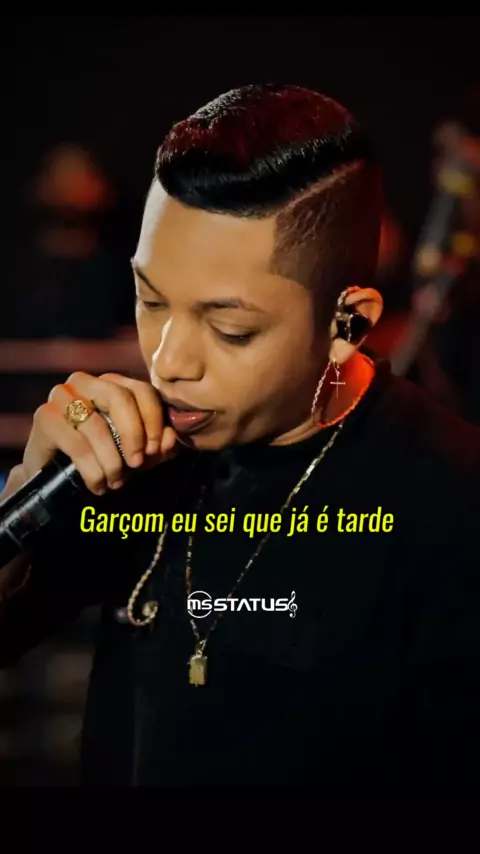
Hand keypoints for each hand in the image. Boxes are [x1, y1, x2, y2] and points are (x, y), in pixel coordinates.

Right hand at [17, 372, 178, 494]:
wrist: (58, 478)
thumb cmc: (103, 459)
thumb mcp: (137, 454)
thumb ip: (158, 446)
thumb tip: (171, 439)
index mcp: (112, 383)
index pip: (143, 390)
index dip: (154, 420)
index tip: (156, 450)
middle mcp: (85, 382)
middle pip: (119, 398)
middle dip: (133, 435)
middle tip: (137, 464)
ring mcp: (61, 396)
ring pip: (97, 426)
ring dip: (112, 461)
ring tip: (115, 482)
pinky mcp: (44, 417)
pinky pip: (76, 444)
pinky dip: (92, 470)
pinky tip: (97, 485)